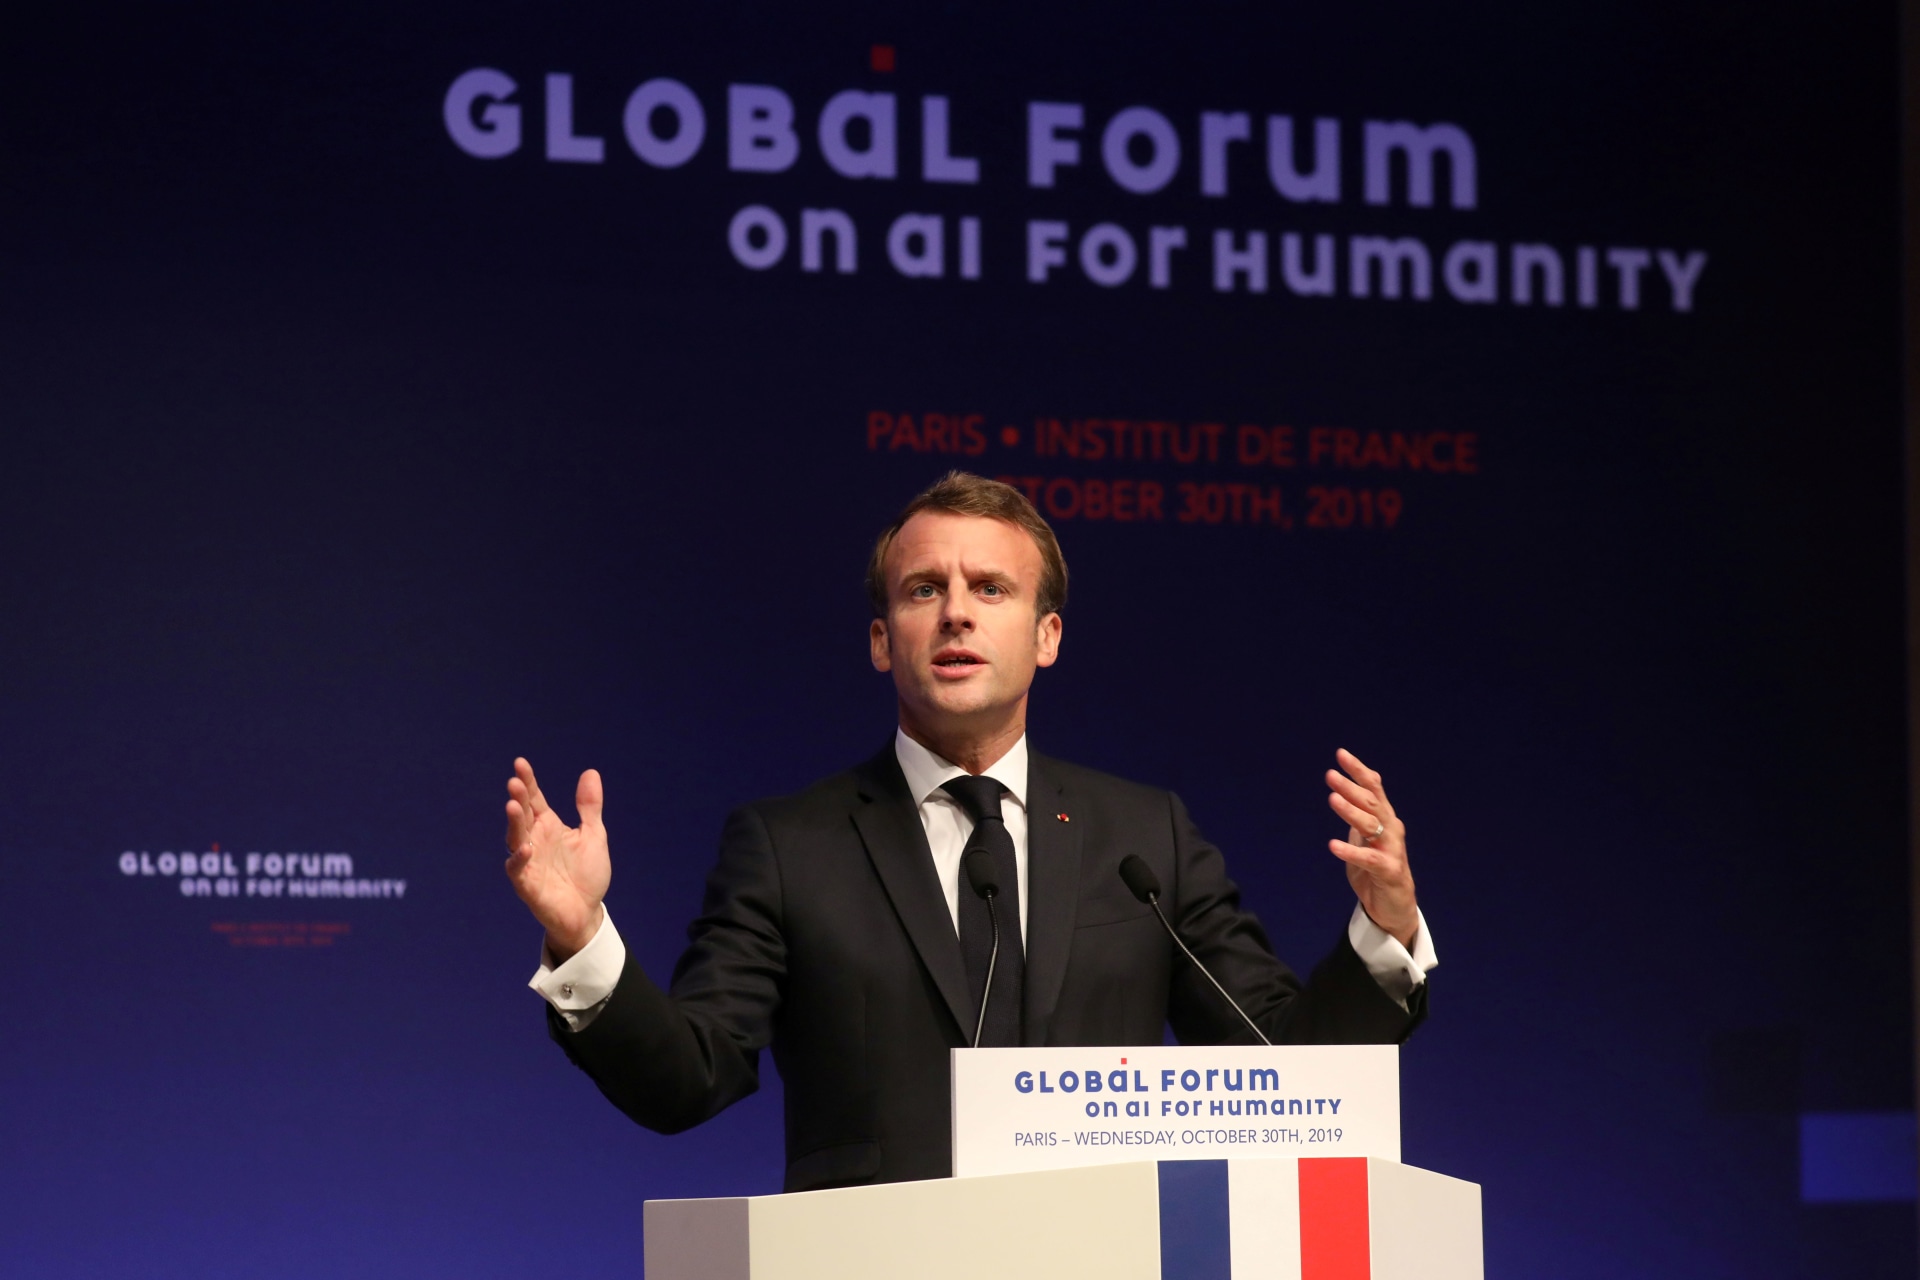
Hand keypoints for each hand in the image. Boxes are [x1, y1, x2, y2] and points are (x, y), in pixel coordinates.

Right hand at [503, 757, 610, 962]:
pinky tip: (526, 848)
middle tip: (515, 782)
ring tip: (514, 806)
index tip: (520, 763)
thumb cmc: (587, 873)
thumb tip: (590, 772)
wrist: (587, 912)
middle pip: (522, 815)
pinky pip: (518, 870)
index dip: (528, 781)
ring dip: (514, 823)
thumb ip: (589, 807)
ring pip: (515, 838)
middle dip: (518, 798)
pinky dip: (520, 859)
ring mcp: (529, 861)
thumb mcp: (593, 835)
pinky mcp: (527, 884)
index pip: (535, 799)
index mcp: (548, 826)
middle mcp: (534, 840)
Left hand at [1325, 748, 1417, 947]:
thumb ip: (1358, 819)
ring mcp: (1392, 851)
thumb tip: (1343, 794)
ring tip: (1332, 799)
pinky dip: (1351, 851)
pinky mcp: (1389, 872)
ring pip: (1372, 826)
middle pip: (1372, 803)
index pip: (1374, 789)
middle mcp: (1392, 831)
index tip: (1341, 754)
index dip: (1359, 771)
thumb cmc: (1376, 872)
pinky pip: (1369, 859)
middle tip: (1330, 775)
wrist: (1394, 908)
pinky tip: (1333, 845)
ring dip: (1351, 811)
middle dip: (1351, 787)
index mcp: (1385, 820)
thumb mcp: (1364, 840)